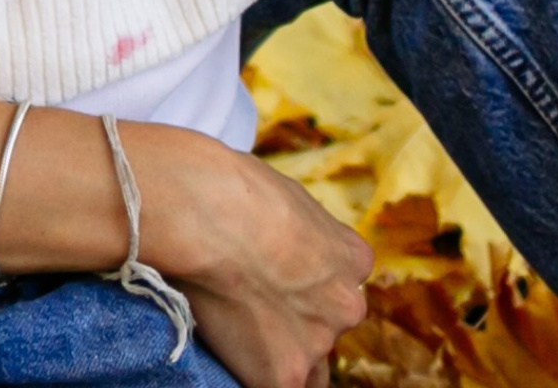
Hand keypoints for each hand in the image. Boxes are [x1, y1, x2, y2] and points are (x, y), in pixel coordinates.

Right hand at [129, 122, 373, 387]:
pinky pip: (274, 386)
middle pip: (327, 327)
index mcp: (352, 258)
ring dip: (281, 354)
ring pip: (307, 365)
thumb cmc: (233, 189)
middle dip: (300, 322)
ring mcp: (318, 343)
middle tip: (256, 307)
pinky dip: (252, 374)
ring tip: (237, 329)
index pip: (340, 288)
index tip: (279, 282)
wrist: (205, 216)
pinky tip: (227, 349)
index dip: (308, 286)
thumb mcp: (287, 198)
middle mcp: (346, 305)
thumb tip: (288, 242)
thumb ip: (303, 233)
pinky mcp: (286, 375)